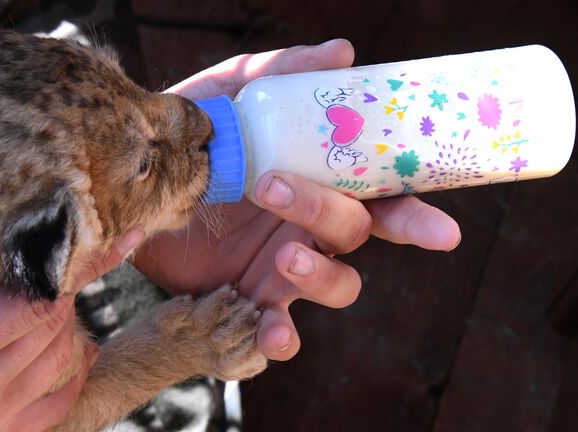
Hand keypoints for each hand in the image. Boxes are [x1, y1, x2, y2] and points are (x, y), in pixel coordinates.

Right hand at [0, 211, 140, 430]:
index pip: (34, 303)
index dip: (72, 265)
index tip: (108, 236)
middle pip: (52, 329)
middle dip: (65, 286)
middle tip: (69, 252)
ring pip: (60, 365)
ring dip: (68, 323)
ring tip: (64, 290)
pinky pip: (53, 409)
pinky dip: (72, 375)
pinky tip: (79, 348)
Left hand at [134, 40, 460, 360]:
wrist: (137, 176)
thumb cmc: (194, 134)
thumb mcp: (230, 92)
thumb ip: (282, 71)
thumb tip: (344, 52)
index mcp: (319, 180)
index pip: (382, 196)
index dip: (414, 214)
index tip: (440, 232)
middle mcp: (310, 225)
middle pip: (359, 234)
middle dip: (353, 226)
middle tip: (309, 206)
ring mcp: (282, 265)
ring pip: (337, 284)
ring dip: (322, 274)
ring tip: (284, 255)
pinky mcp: (247, 297)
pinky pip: (277, 329)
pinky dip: (281, 339)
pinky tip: (271, 334)